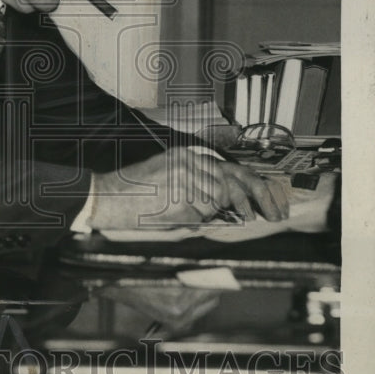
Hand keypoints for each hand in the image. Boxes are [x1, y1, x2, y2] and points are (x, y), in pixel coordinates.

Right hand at [90, 148, 288, 230]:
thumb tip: (225, 201)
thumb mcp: (165, 176)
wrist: (106, 197)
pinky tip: (178, 215)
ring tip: (199, 212)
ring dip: (214, 211)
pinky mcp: (177, 195)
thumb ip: (195, 182)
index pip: (231, 168)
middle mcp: (187, 162)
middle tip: (267, 213)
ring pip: (218, 199)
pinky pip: (201, 212)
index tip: (268, 201)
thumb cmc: (133, 193)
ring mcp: (183, 178)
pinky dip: (196, 218)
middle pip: (230, 182)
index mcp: (186, 155)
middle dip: (250, 200)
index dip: (254, 185)